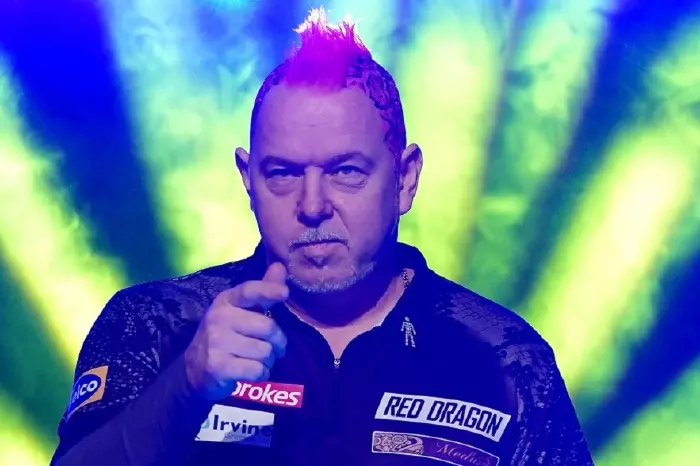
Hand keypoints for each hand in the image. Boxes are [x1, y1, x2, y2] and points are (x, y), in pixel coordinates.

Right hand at [184, 262, 288, 399]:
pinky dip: (260, 374)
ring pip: (265, 351)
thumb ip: (262, 291)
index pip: (249, 291)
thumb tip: (280, 266)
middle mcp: (219, 318)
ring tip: (258, 360)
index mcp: (227, 301)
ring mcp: (216, 342)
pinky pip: (256, 370)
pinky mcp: (217, 366)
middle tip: (275, 348)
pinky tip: (250, 372)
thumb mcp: (241, 311)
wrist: (195, 369)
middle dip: (278, 341)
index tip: (284, 292)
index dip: (268, 290)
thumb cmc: (226, 335)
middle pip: (267, 327)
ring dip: (268, 360)